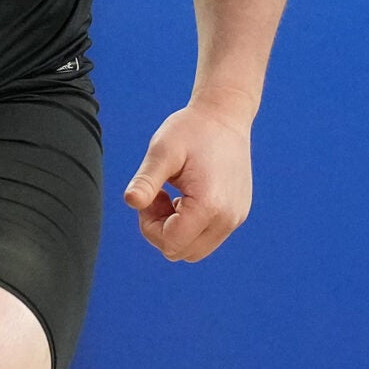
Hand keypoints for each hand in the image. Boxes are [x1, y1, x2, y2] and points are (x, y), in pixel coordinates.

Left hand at [122, 102, 253, 261]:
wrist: (225, 116)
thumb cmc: (191, 129)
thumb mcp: (163, 151)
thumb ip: (146, 180)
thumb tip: (130, 202)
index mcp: (209, 205)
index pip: (169, 243)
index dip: (150, 225)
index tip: (151, 194)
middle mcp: (228, 218)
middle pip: (181, 252)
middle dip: (161, 230)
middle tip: (159, 195)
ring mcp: (236, 218)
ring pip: (194, 250)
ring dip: (176, 230)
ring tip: (174, 196)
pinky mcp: (238, 214)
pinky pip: (207, 238)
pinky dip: (191, 226)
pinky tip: (187, 196)